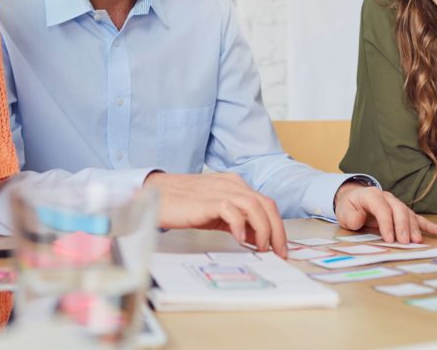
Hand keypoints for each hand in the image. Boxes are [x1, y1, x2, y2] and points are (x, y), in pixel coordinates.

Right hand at [144, 172, 286, 256]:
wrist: (157, 195)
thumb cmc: (184, 204)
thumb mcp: (216, 212)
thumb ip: (237, 220)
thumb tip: (256, 238)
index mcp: (235, 185)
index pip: (266, 203)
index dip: (276, 226)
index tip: (279, 246)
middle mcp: (232, 184)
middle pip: (266, 204)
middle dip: (277, 230)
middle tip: (279, 252)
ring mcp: (220, 190)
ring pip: (254, 206)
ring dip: (263, 229)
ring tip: (262, 248)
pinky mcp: (207, 200)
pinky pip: (231, 210)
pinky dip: (239, 225)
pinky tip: (240, 240)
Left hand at [333, 182, 436, 243]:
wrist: (354, 200)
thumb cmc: (350, 208)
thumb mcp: (344, 212)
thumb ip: (351, 216)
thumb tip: (359, 220)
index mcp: (372, 195)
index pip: (382, 208)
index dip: (386, 223)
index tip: (389, 239)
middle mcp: (387, 197)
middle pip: (398, 210)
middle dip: (403, 226)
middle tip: (405, 242)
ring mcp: (396, 204)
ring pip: (408, 214)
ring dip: (414, 228)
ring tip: (418, 241)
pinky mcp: (403, 213)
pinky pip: (417, 218)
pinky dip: (429, 225)